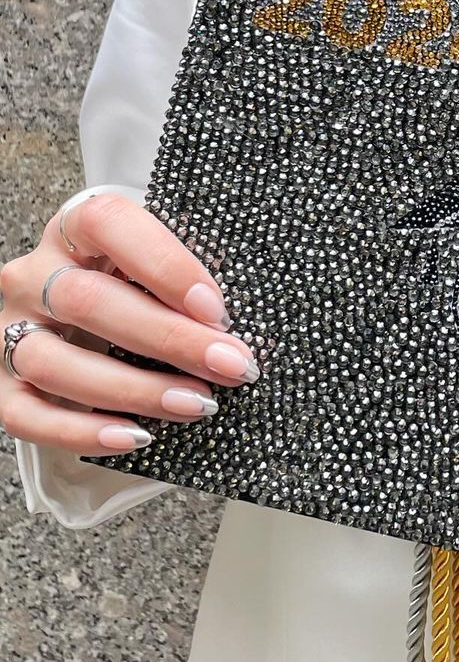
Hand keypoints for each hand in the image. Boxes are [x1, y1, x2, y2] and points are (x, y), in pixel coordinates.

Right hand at [0, 192, 259, 454]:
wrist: (95, 301)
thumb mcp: (166, 260)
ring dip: (134, 389)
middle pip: (87, 301)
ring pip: (53, 362)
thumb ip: (189, 280)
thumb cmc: (144, 279)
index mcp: (78, 228)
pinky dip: (81, 432)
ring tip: (197, 403)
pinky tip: (137, 436)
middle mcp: (34, 274)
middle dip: (169, 339)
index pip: (109, 225)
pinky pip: (24, 414)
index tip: (216, 308)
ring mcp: (10, 327)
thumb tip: (233, 330)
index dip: (165, 266)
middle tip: (229, 365)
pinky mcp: (0, 381)